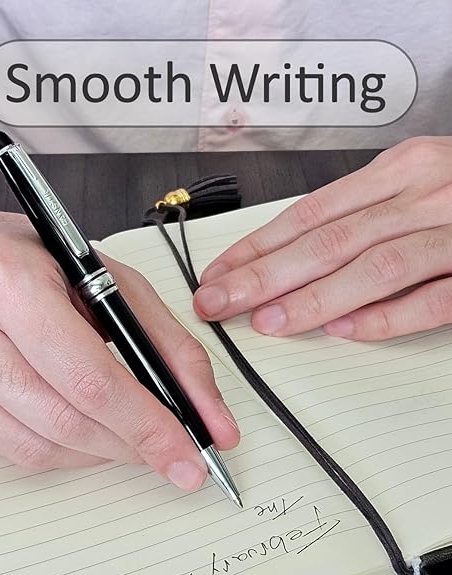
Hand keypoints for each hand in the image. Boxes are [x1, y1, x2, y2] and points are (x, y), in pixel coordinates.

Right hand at [0, 194, 238, 488]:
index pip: (90, 378)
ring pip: (32, 447)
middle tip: (168, 454)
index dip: (148, 427)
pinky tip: (72, 431)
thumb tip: (210, 418)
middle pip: (63, 420)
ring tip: (122, 439)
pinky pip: (1, 450)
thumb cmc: (22, 259)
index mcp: (6, 278)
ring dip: (93, 453)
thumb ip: (166, 344)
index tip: (188, 456)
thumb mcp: (104, 277)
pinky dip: (51, 450)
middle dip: (129, 446)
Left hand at [194, 136, 451, 339]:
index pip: (307, 214)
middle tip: (217, 302)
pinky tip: (345, 331)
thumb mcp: (409, 187)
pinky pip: (435, 296)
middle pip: (327, 240)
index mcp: (399, 171)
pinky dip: (388, 316)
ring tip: (266, 321)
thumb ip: (358, 218)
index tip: (218, 274)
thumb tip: (289, 260)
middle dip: (263, 275)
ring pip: (374, 266)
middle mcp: (425, 193)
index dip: (256, 248)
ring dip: (313, 297)